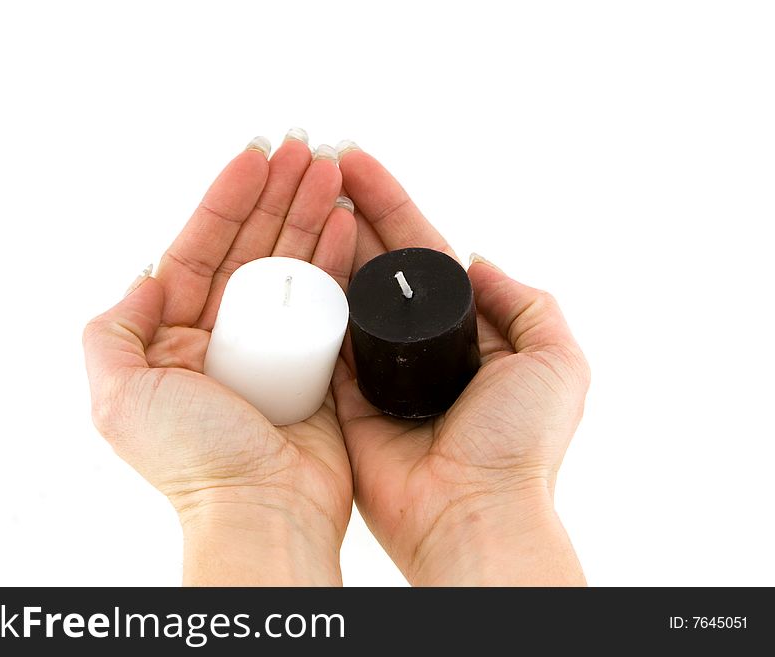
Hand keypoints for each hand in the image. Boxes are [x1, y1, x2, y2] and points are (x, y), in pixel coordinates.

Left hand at [83, 135, 356, 584]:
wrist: (264, 513)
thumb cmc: (193, 463)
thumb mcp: (118, 398)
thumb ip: (113, 332)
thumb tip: (144, 274)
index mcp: (172, 340)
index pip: (200, 250)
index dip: (225, 200)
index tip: (253, 158)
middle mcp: (220, 338)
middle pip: (249, 249)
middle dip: (275, 196)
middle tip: (302, 150)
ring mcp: (269, 349)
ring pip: (289, 266)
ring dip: (309, 216)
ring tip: (329, 172)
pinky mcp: (313, 364)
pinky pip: (324, 301)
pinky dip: (336, 260)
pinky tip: (347, 224)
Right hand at [334, 148, 590, 585]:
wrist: (470, 511)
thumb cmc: (518, 445)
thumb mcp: (555, 361)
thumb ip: (528, 304)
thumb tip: (480, 260)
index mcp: (465, 326)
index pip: (420, 248)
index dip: (391, 202)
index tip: (356, 161)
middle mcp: (415, 342)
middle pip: (373, 260)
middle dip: (346, 209)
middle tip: (313, 162)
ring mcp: (373, 367)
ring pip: (339, 290)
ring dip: (317, 241)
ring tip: (293, 193)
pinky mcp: (339, 396)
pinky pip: (315, 338)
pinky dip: (299, 298)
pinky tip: (281, 254)